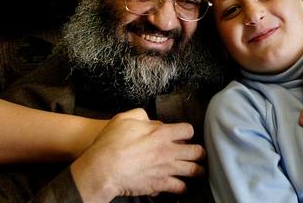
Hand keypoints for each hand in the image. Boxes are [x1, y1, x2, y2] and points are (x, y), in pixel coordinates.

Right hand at [70, 108, 204, 201]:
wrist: (102, 170)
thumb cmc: (110, 144)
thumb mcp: (124, 119)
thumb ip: (140, 115)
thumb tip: (149, 119)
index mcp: (161, 133)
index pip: (187, 130)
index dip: (188, 132)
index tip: (185, 135)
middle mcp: (168, 151)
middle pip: (196, 151)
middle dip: (200, 152)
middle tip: (199, 154)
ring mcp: (165, 169)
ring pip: (193, 170)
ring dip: (197, 170)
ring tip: (198, 171)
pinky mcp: (159, 185)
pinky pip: (179, 187)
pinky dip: (182, 187)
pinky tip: (181, 186)